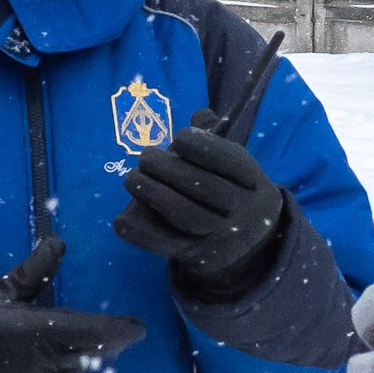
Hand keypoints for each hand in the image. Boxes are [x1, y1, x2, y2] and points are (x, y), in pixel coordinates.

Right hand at [0, 237, 146, 372]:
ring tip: (47, 344)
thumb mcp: (0, 290)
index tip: (137, 327)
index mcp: (44, 332)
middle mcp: (50, 365)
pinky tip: (38, 363)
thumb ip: (34, 270)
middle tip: (82, 327)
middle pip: (94, 353)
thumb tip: (58, 242)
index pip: (101, 334)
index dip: (124, 331)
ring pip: (78, 370)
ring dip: (75, 358)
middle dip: (96, 340)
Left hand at [112, 114, 288, 300]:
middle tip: (144, 156)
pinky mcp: (198, 257)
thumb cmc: (233, 190)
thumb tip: (201, 115)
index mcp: (254, 182)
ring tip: (131, 179)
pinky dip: (141, 234)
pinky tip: (120, 220)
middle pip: (205, 188)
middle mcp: (242, 211)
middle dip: (169, 169)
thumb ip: (217, 139)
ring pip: (185, 216)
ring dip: (152, 195)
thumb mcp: (235, 166)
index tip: (178, 137)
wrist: (252, 244)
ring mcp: (221, 237)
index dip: (203, 147)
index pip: (231, 162)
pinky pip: (167, 246)